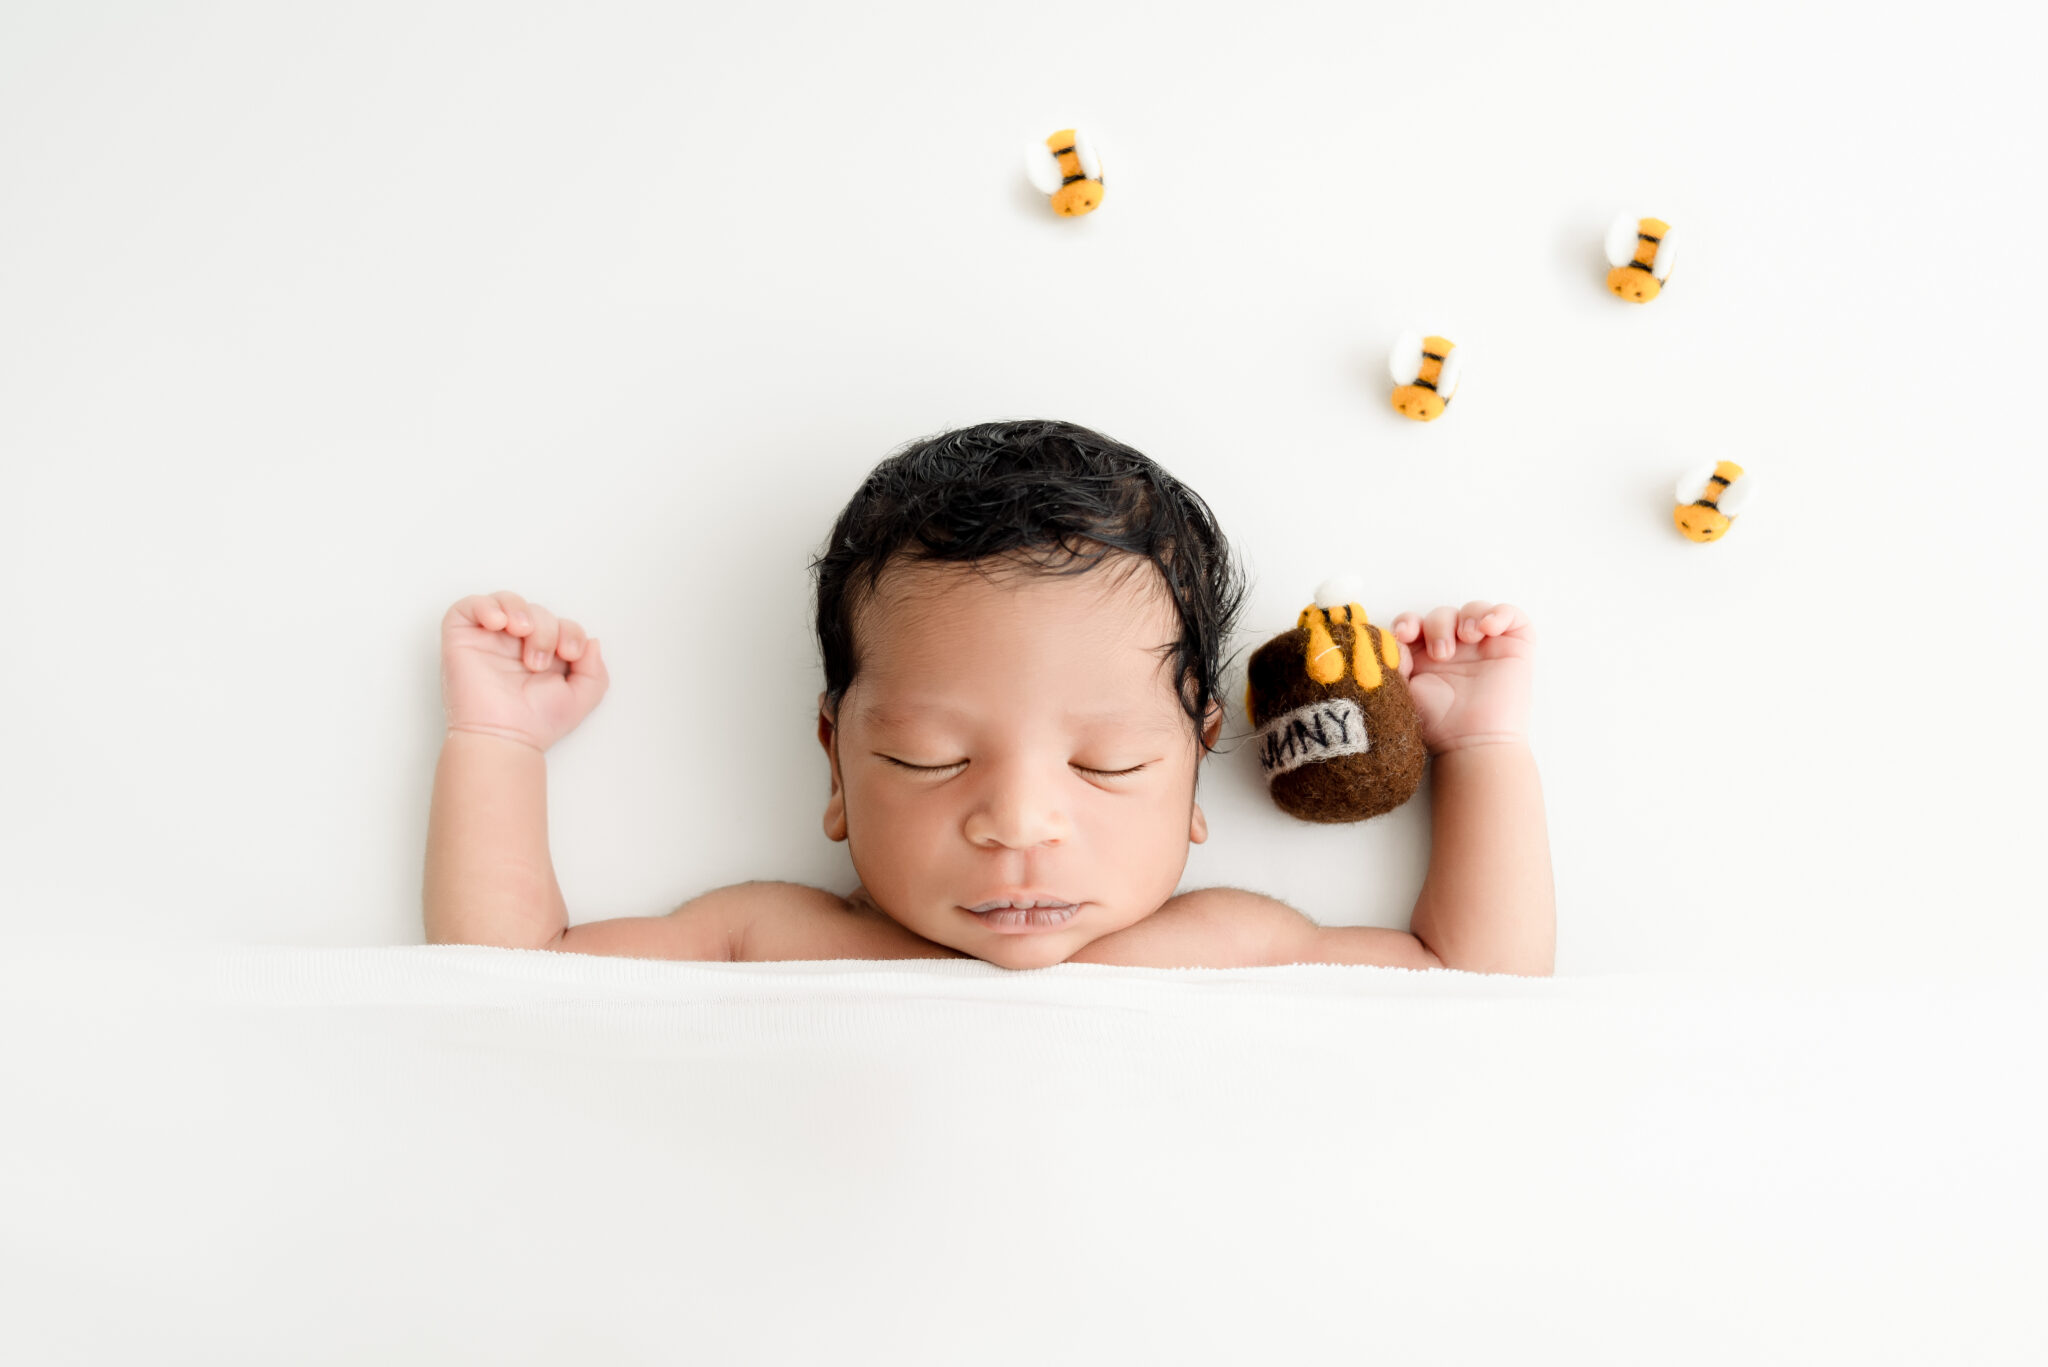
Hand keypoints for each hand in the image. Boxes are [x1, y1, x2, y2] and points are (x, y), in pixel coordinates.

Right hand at [439, 591, 608, 752]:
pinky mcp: (462, 639)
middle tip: (539, 661)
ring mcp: (488, 640)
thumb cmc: (537, 721)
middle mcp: (515, 645)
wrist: (505, 736)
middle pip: (536, 611)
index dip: (570, 631)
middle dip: (546, 629)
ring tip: (523, 632)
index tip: (570, 655)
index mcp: (543, 654)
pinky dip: (486, 606)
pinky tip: (499, 624)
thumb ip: (595, 669)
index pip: (561, 624)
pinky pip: (469, 607)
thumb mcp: (583, 696)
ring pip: (506, 601)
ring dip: (521, 611)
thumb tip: (591, 642)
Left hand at [1388, 601, 1533, 753]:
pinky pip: (1511, 614)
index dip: (1408, 621)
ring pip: (1474, 609)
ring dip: (1467, 616)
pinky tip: (1488, 628)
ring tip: (1468, 637)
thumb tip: (1388, 641)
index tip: (1404, 633)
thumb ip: (1391, 662)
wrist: (1472, 741)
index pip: (1415, 623)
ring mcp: (1485, 646)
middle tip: (1441, 654)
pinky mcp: (1513, 646)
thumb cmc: (1438, 723)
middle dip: (1438, 626)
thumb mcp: (1401, 690)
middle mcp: (1455, 648)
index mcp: (1424, 656)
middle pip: (1443, 614)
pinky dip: (1499, 613)